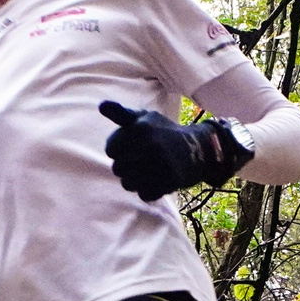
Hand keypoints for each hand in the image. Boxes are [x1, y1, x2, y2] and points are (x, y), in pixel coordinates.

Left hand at [97, 101, 252, 199]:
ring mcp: (159, 165)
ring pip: (127, 184)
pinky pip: (144, 195)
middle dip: (126, 166)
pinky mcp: (168, 182)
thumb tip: (101, 105)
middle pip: (117, 168)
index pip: (111, 149)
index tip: (131, 147)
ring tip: (148, 171)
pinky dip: (149, 191)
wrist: (198, 149)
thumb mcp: (144, 118)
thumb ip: (121, 114)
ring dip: (135, 180)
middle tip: (142, 160)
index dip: (118, 150)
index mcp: (140, 128)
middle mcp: (149, 146)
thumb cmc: (164, 133)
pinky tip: (157, 180)